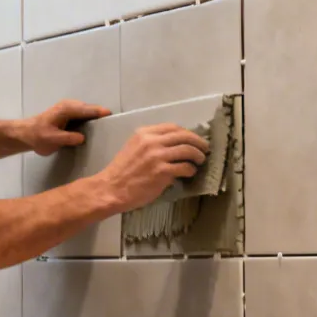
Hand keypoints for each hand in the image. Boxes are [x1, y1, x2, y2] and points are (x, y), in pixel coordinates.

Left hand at [21, 99, 111, 155]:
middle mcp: (69, 106)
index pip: (86, 109)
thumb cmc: (38, 136)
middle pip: (89, 109)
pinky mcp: (70, 115)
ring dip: (97, 117)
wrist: (26, 134)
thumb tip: (82, 138)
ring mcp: (70, 109)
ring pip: (87, 112)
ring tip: (110, 126)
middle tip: (115, 122)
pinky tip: (97, 129)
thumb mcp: (52, 139)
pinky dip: (91, 119)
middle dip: (101, 114)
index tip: (110, 114)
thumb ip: (67, 138)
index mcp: (66, 109)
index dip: (98, 112)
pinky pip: (84, 115)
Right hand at [94, 124, 209, 212]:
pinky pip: (185, 167)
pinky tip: (190, 173)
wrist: (111, 189)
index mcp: (144, 133)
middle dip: (198, 141)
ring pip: (187, 150)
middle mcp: (151, 141)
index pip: (172, 127)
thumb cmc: (122, 171)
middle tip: (204, 148)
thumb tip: (173, 145)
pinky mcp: (162, 172)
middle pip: (184, 136)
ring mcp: (158, 156)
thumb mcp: (133, 148)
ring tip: (200, 161)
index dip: (186, 132)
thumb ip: (150, 143)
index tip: (193, 138)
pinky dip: (191, 170)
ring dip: (198, 155)